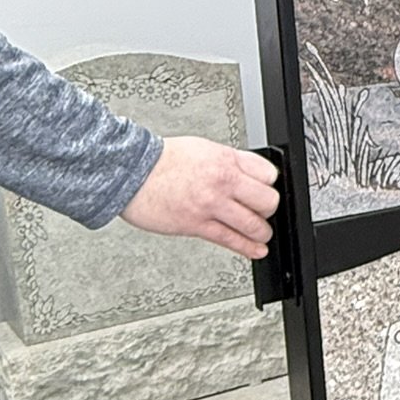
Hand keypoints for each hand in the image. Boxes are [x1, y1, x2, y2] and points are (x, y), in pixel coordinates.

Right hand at [121, 139, 280, 260]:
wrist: (130, 173)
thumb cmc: (162, 160)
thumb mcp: (204, 149)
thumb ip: (230, 162)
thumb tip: (251, 175)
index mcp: (225, 159)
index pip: (268, 175)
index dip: (269, 185)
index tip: (266, 191)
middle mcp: (222, 181)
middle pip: (267, 200)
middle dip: (268, 209)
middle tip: (263, 212)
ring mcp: (210, 205)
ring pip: (254, 224)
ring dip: (262, 231)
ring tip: (260, 233)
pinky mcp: (197, 225)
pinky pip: (231, 240)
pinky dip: (248, 248)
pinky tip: (256, 250)